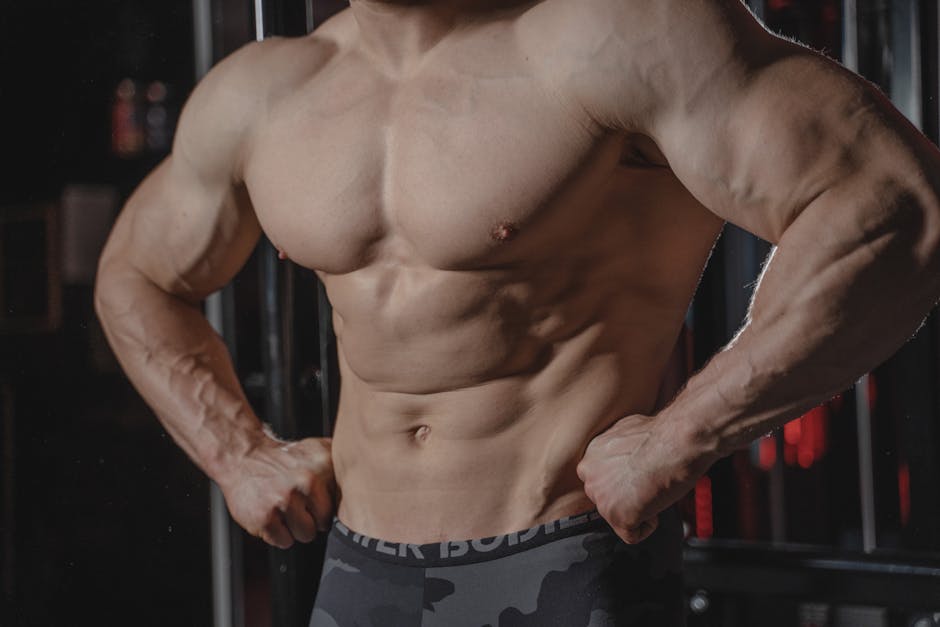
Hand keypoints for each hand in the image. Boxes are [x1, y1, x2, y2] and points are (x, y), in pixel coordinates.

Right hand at [218, 435, 335, 548]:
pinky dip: (278, 534)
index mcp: (324, 464)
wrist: (244, 457)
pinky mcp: (266, 517)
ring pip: (306, 535)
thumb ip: (342, 467)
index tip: (317, 497)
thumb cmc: (284, 460)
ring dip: (295, 528)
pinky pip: (284, 542)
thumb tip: (367, 488)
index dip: (328, 504)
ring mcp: (285, 499)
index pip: (343, 504)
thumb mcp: (318, 451)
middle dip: (312, 518)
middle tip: (297, 504)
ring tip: (284, 508)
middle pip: (325, 523)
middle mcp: (307, 481)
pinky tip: (272, 514)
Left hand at [577, 414, 712, 543]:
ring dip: (637, 509)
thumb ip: (615, 450)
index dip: (621, 482)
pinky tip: (657, 505)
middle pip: (606, 498)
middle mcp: (590, 477)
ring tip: (654, 491)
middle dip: (626, 496)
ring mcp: (601, 498)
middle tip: (647, 486)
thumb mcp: (626, 431)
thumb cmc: (661, 435)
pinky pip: (631, 534)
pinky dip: (648, 525)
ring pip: (617, 516)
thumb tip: (621, 457)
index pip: (600, 479)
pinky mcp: (618, 517)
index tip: (635, 479)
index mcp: (591, 455)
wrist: (676, 443)